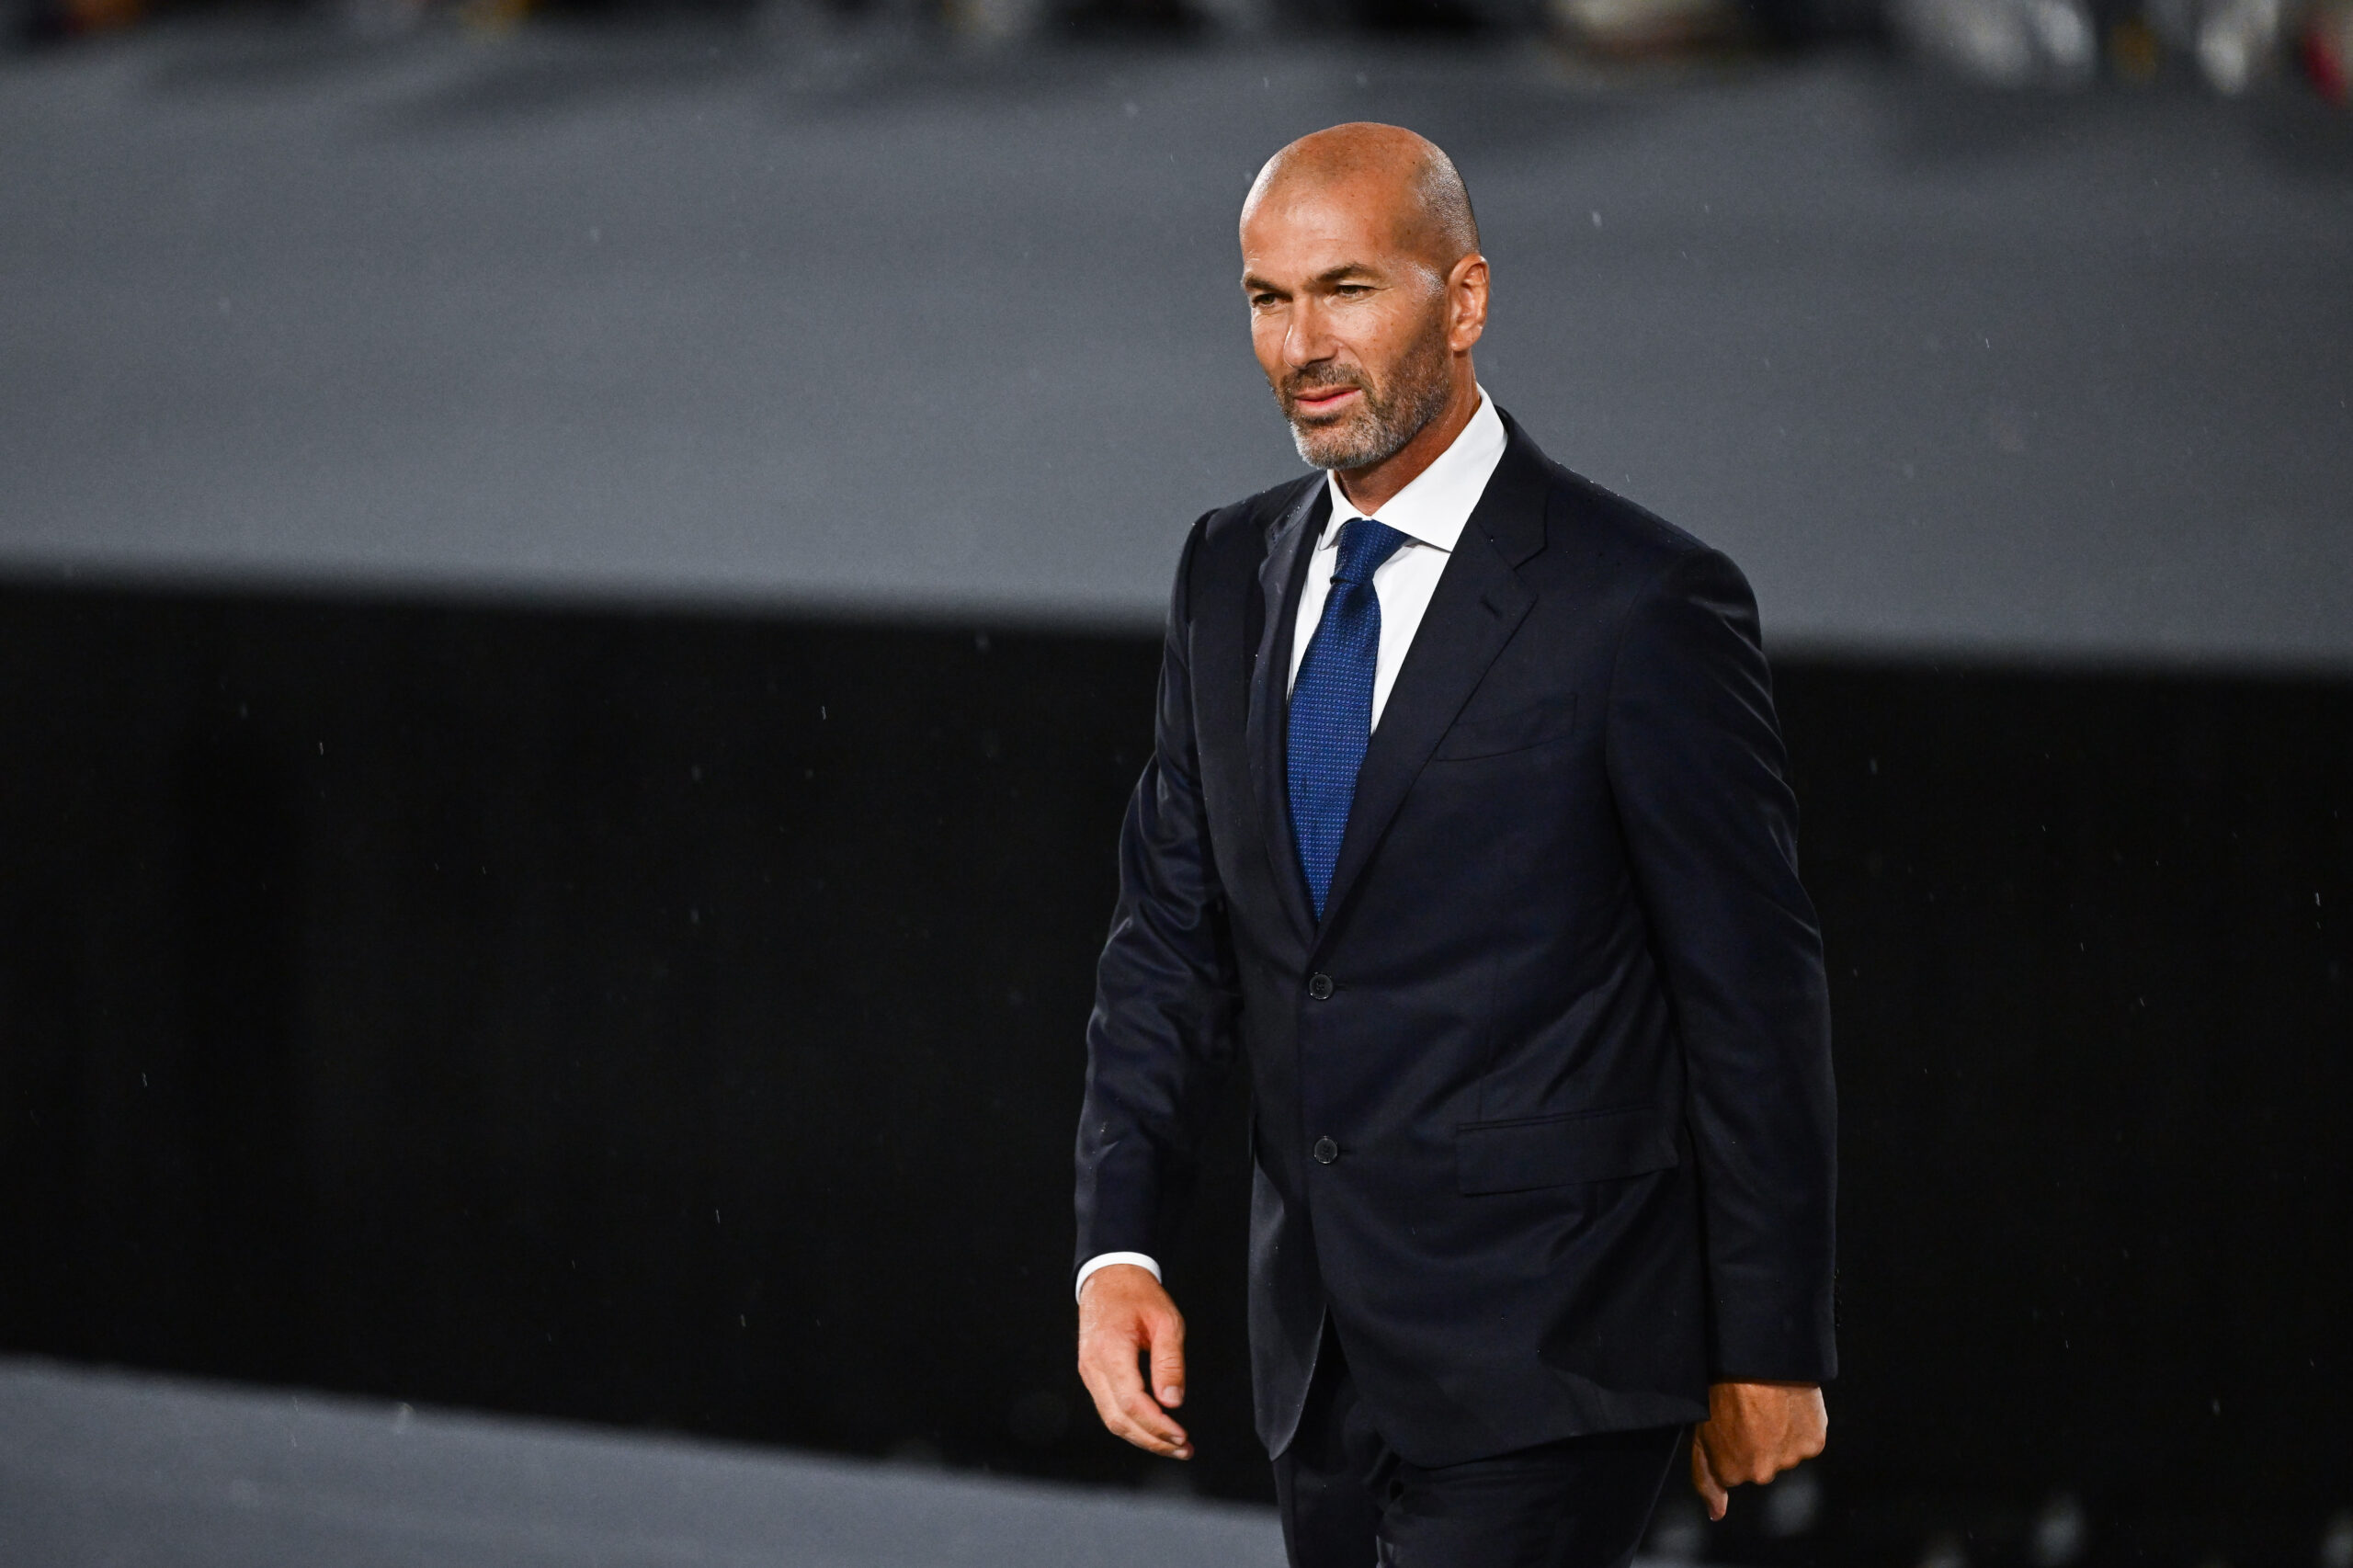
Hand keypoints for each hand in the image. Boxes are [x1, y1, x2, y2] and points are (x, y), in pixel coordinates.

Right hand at [1076, 1264, 1191, 1458]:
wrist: (1109, 1278)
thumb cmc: (1137, 1294)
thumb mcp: (1166, 1321)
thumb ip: (1170, 1362)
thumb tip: (1173, 1401)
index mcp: (1111, 1350)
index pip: (1133, 1403)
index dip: (1158, 1426)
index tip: (1182, 1435)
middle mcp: (1093, 1366)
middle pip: (1119, 1420)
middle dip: (1152, 1441)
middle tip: (1182, 1449)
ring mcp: (1088, 1372)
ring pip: (1112, 1420)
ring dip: (1143, 1437)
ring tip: (1172, 1445)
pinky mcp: (1091, 1375)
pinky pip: (1109, 1409)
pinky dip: (1132, 1424)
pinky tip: (1153, 1428)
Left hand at [1690, 1380, 1825, 1519]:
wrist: (1757, 1361)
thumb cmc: (1722, 1389)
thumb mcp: (1700, 1432)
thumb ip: (1706, 1478)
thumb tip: (1715, 1515)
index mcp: (1732, 1472)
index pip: (1733, 1471)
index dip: (1730, 1444)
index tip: (1729, 1423)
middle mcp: (1763, 1474)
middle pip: (1761, 1465)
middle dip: (1757, 1444)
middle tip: (1749, 1410)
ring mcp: (1790, 1459)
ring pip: (1785, 1453)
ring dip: (1780, 1435)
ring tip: (1768, 1404)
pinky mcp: (1814, 1443)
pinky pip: (1807, 1441)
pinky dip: (1801, 1427)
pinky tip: (1788, 1405)